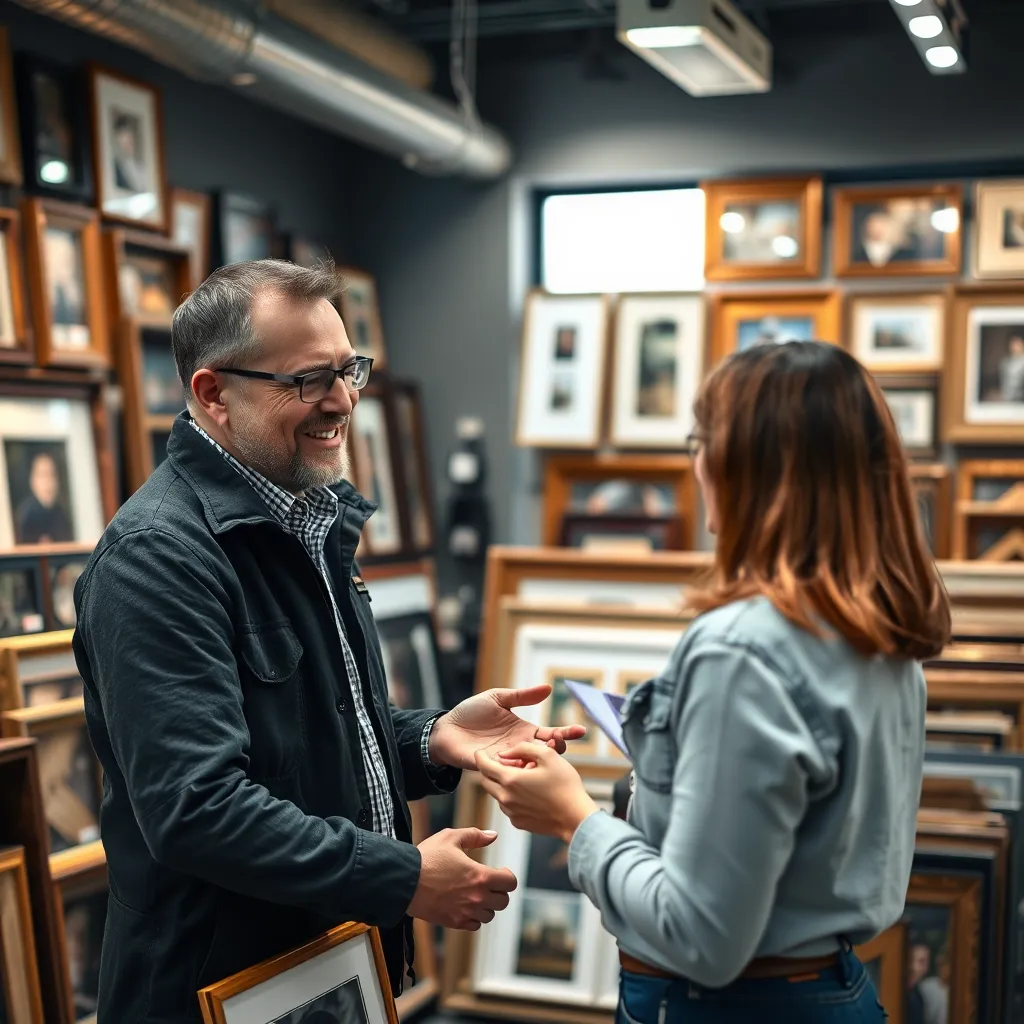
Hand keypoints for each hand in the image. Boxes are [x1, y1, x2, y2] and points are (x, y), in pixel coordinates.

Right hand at [407, 827, 516, 930]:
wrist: (404, 881)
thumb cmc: (427, 858)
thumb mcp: (451, 837)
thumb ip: (475, 835)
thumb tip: (493, 836)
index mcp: (480, 876)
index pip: (510, 883)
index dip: (507, 876)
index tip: (499, 871)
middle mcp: (477, 897)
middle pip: (503, 901)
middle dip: (499, 891)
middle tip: (488, 883)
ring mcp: (466, 912)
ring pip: (489, 915)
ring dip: (487, 905)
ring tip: (475, 894)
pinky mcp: (454, 922)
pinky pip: (474, 925)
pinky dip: (474, 918)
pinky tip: (466, 906)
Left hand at [427, 685, 586, 770]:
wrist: (446, 728)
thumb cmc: (472, 712)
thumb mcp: (498, 698)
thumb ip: (522, 696)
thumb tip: (547, 688)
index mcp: (524, 731)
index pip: (549, 734)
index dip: (565, 733)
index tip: (581, 731)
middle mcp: (519, 748)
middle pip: (544, 753)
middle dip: (556, 750)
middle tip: (560, 745)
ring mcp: (507, 761)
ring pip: (530, 766)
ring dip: (539, 762)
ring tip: (546, 756)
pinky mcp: (493, 769)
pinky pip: (509, 774)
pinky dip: (519, 772)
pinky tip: (525, 768)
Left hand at [475, 741, 598, 843]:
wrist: (576, 818)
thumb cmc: (565, 785)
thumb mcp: (547, 755)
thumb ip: (523, 748)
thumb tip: (505, 752)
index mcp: (510, 779)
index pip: (484, 766)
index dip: (480, 756)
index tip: (480, 752)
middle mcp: (506, 798)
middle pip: (485, 781)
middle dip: (489, 771)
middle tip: (502, 763)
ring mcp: (511, 813)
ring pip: (496, 794)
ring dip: (501, 784)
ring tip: (521, 778)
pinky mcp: (518, 823)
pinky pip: (507, 807)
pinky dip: (511, 798)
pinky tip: (528, 793)